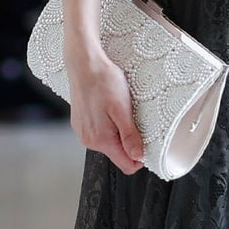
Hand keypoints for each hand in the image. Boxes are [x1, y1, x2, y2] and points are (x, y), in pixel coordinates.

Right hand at [63, 40, 146, 174]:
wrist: (83, 63)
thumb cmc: (103, 82)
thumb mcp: (122, 109)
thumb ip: (129, 136)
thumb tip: (138, 157)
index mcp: (101, 140)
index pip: (126, 165)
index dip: (140, 157)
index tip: (147, 142)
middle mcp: (89, 140)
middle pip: (118, 153)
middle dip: (129, 141)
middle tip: (133, 118)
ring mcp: (83, 131)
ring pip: (109, 142)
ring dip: (118, 131)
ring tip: (120, 109)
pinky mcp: (80, 122)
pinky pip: (99, 131)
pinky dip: (108, 123)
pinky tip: (108, 107)